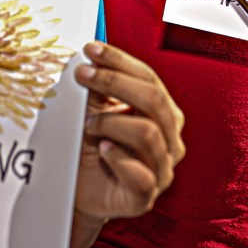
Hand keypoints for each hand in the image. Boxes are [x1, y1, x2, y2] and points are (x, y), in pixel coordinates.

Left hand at [69, 41, 185, 247]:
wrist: (77, 191)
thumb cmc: (89, 146)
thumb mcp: (93, 110)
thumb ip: (97, 87)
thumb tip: (90, 55)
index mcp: (162, 115)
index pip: (149, 79)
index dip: (120, 61)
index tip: (90, 49)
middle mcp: (170, 141)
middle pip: (154, 100)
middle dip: (115, 81)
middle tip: (81, 75)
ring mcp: (162, 170)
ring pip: (148, 133)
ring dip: (111, 122)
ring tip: (88, 125)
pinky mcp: (144, 198)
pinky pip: (140, 174)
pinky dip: (116, 156)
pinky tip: (100, 150)